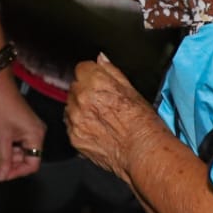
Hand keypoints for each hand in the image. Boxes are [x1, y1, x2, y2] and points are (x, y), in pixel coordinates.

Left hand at [0, 72, 45, 180]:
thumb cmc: (1, 109)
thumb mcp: (1, 136)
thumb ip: (3, 159)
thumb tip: (1, 178)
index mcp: (37, 137)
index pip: (33, 164)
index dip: (17, 172)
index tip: (2, 175)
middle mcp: (38, 134)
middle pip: (29, 158)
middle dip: (13, 164)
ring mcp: (32, 129)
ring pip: (23, 151)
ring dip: (10, 156)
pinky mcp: (25, 125)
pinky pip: (20, 143)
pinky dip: (10, 148)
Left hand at [66, 54, 155, 182]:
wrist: (142, 152)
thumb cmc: (142, 122)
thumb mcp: (132, 89)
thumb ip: (111, 71)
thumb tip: (100, 59)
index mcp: (95, 82)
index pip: (81, 68)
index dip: (92, 75)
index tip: (98, 82)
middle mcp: (81, 99)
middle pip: (74, 87)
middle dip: (85, 92)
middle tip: (103, 103)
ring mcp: (75, 119)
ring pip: (70, 106)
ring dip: (80, 109)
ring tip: (101, 119)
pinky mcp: (73, 137)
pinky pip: (70, 125)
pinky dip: (79, 126)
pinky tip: (97, 130)